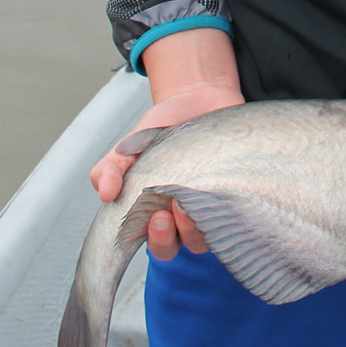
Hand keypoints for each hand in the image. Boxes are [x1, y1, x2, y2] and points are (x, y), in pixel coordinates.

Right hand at [90, 27, 242, 259]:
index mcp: (159, 214)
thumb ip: (109, 170)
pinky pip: (239, 211)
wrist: (196, 100)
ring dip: (199, 224)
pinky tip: (220, 190)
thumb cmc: (159, 133)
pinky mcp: (239, 190)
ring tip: (192, 200)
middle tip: (166, 215)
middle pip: (183, 246)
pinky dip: (228, 206)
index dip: (158, 240)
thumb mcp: (128, 149)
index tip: (153, 219)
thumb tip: (105, 193)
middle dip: (172, 237)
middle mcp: (189, 215)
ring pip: (212, 234)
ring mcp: (215, 204)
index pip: (159, 245)